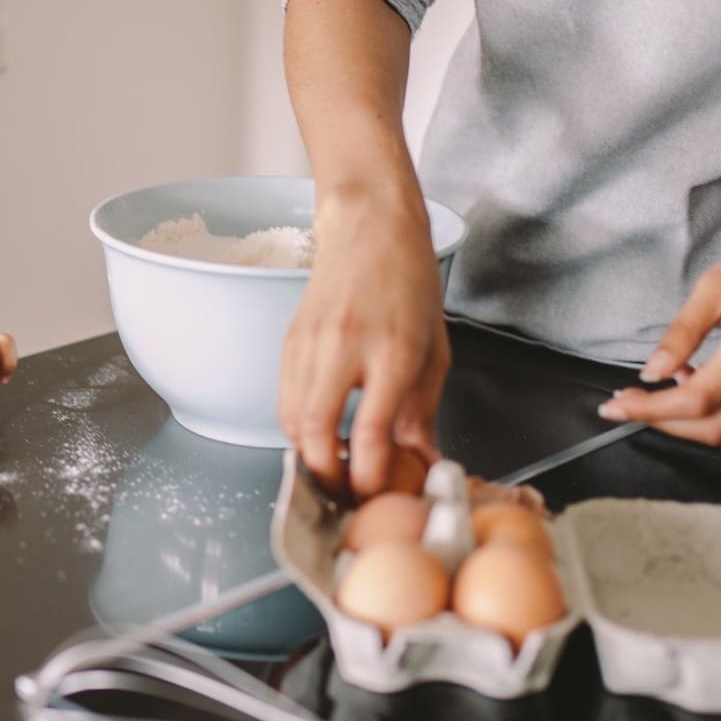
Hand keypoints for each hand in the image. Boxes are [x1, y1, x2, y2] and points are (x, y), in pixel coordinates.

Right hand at [278, 189, 449, 498]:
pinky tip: (320, 432)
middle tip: (345, 492)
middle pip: (313, 434)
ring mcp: (310, 341)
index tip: (375, 494)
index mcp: (392, 351)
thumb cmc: (409, 283)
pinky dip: (298, 425)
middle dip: (326, 476)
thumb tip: (419, 463)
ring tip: (334, 467)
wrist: (370, 226)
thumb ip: (423, 411)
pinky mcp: (289, 339)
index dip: (368, 477)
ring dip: (309, 453)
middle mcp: (345, 346)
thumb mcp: (435, 350)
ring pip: (291, 420)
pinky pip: (285, 397)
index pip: (369, 433)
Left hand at [596, 198, 720, 452]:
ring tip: (667, 394)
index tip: (617, 406)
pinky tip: (702, 388)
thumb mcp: (714, 284)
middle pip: (715, 429)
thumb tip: (651, 371)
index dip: (652, 411)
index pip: (697, 401)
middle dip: (665, 424)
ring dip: (693, 428)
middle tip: (632, 403)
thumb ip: (681, 334)